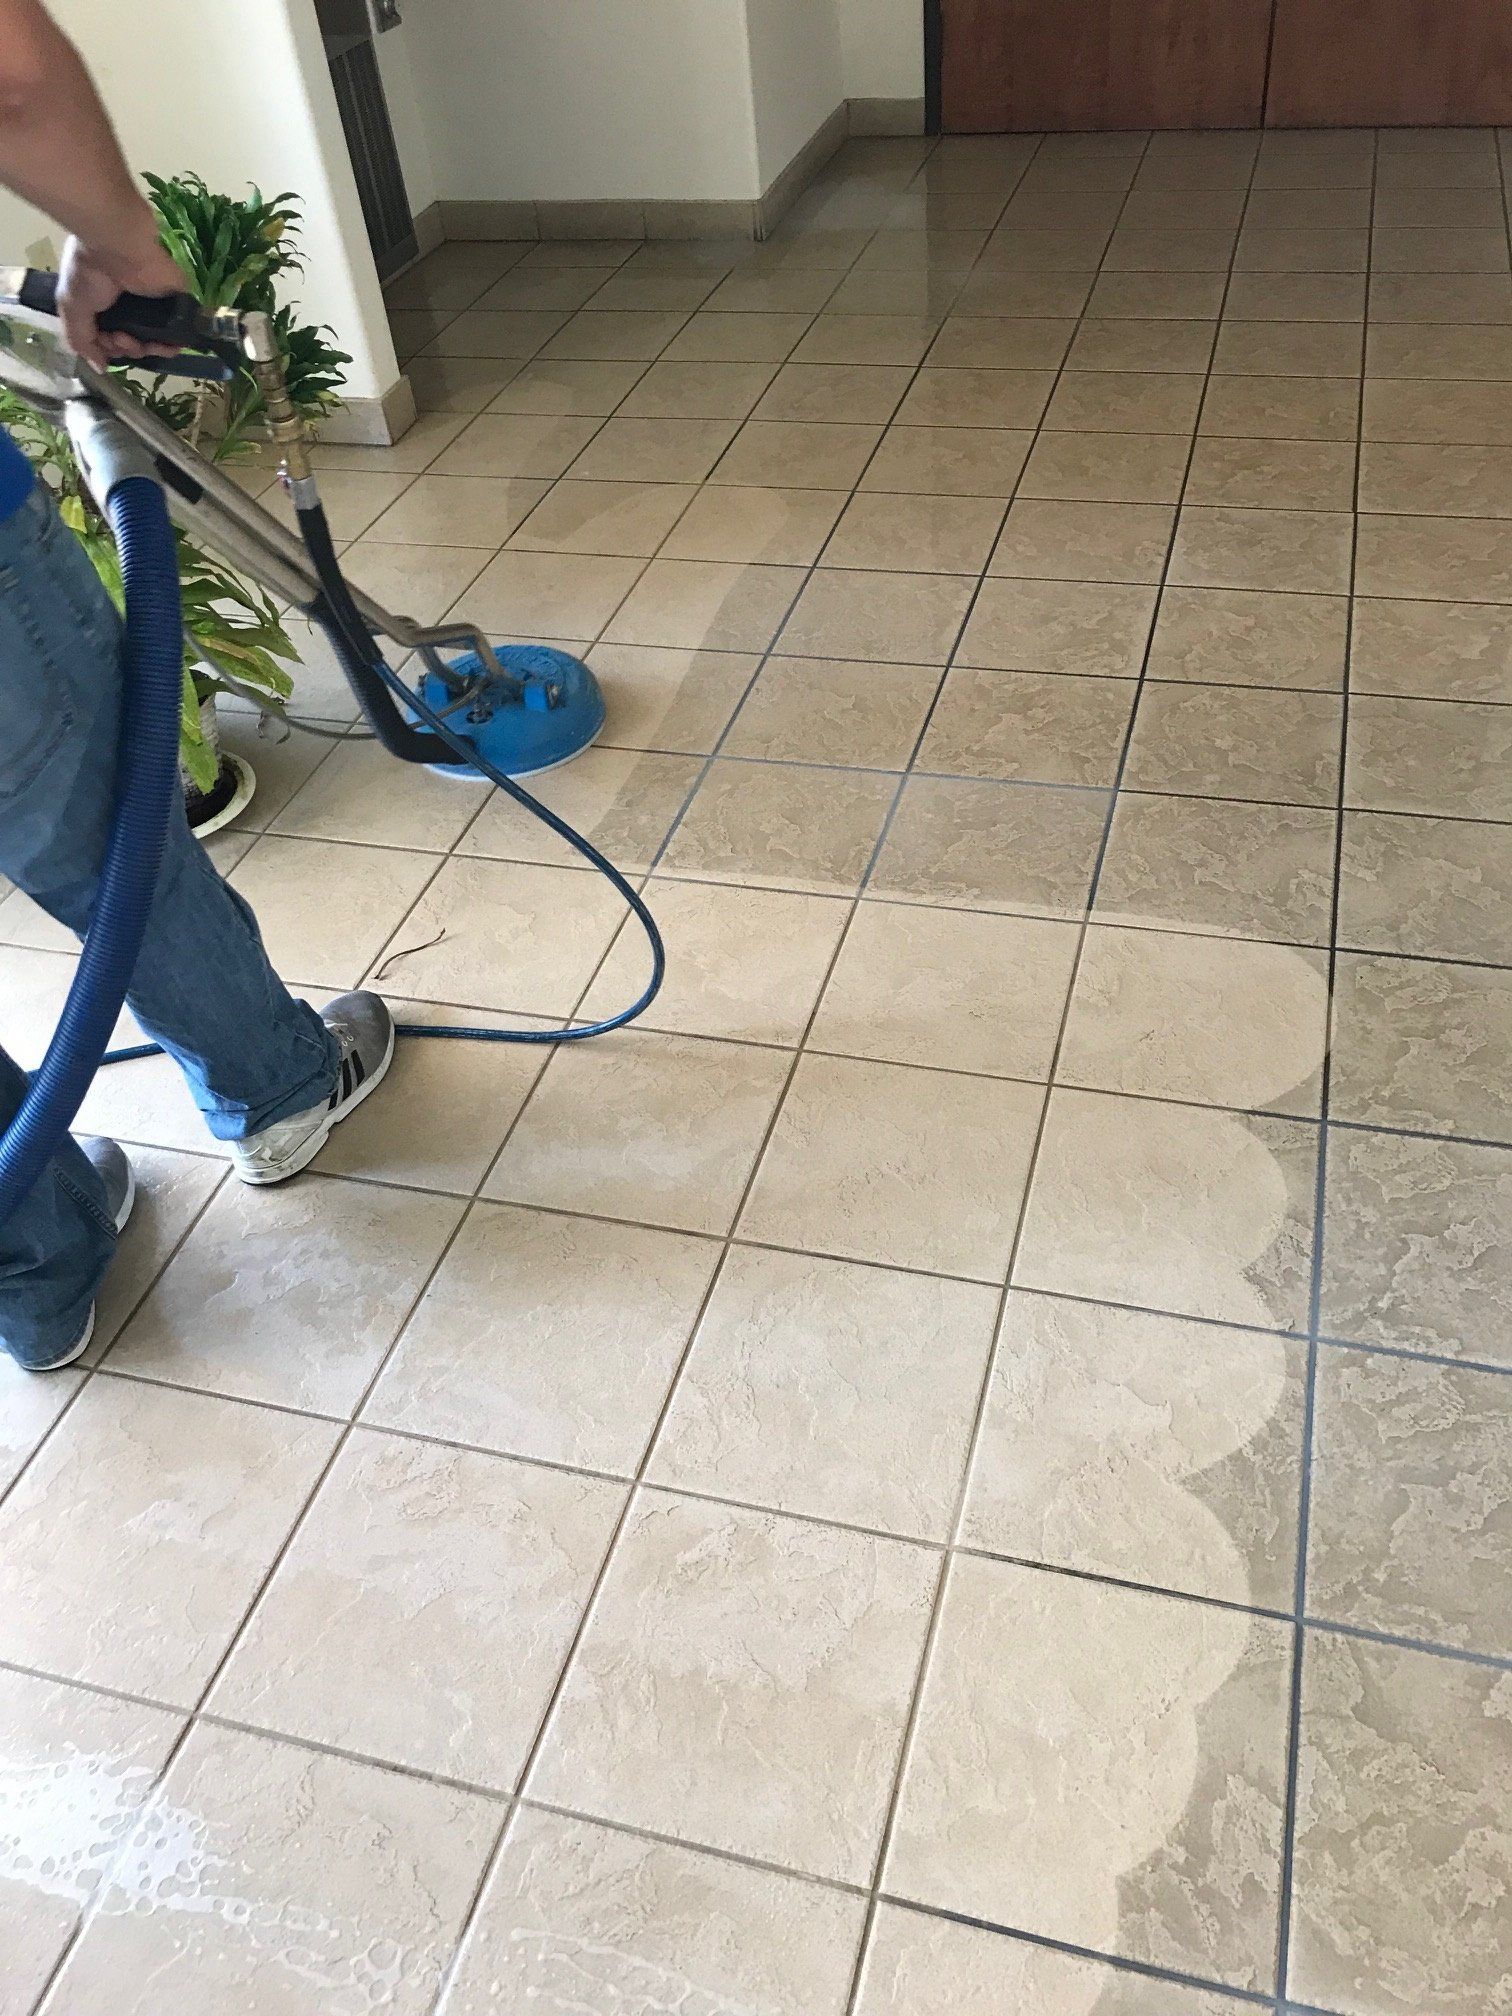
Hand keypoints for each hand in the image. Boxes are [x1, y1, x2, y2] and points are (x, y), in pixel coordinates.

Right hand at [57, 223, 186, 368]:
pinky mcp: (177, 302)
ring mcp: (155, 305)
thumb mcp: (72, 308)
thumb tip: (100, 368)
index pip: (112, 339)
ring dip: (144, 350)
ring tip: (132, 340)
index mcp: (105, 304)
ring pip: (156, 342)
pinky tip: (164, 347)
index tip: (107, 343)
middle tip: (120, 338)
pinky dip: (172, 346)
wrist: (115, 243)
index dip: (110, 349)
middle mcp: (130, 306)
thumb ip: (82, 341)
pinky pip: (180, 333)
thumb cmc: (89, 272)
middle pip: (135, 343)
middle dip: (126, 349)